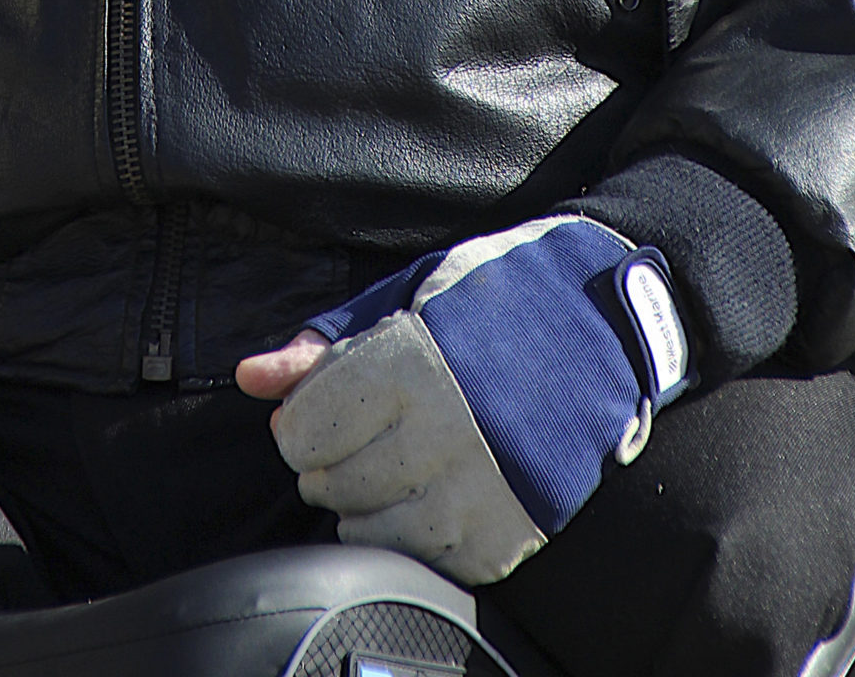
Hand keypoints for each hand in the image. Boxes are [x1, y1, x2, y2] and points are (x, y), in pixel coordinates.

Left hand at [244, 217, 689, 587]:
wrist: (603, 333)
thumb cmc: (496, 303)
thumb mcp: (407, 296)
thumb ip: (326, 342)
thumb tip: (251, 377)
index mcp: (408, 364)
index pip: (306, 428)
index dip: (303, 419)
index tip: (323, 406)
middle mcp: (438, 433)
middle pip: (330, 483)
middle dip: (329, 460)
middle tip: (364, 431)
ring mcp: (475, 490)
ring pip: (369, 529)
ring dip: (365, 501)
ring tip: (395, 460)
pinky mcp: (504, 533)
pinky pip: (426, 559)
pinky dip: (414, 534)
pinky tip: (429, 492)